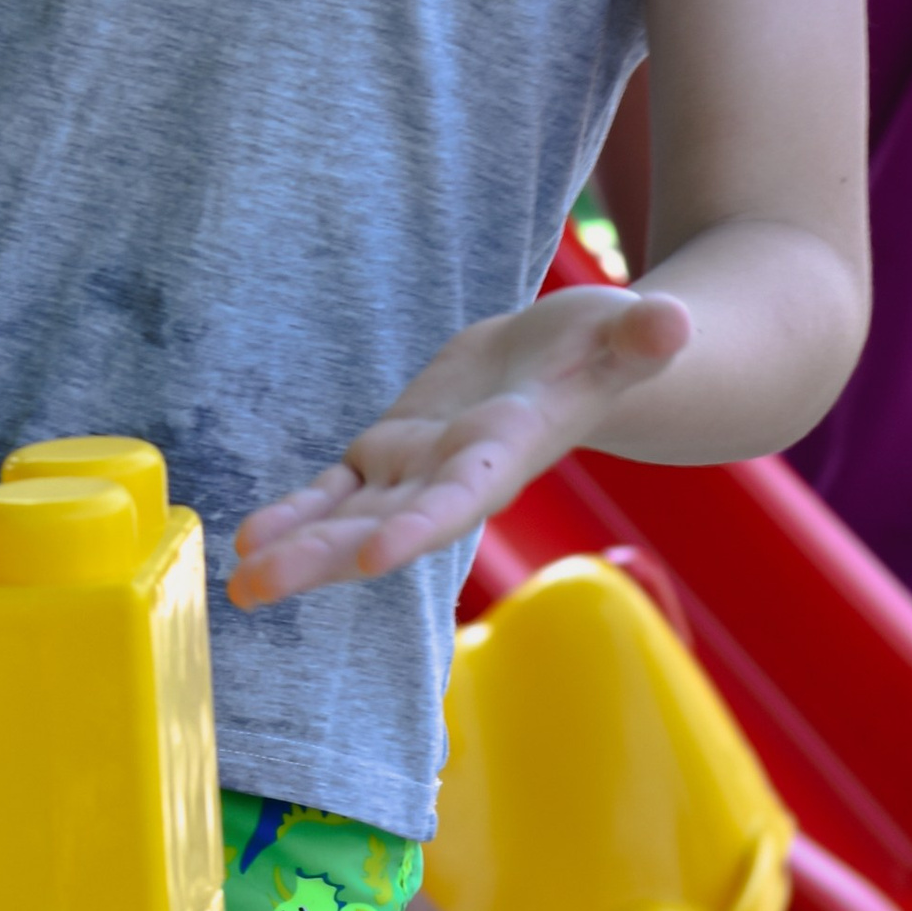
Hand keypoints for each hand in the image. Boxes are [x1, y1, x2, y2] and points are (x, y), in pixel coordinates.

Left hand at [229, 284, 693, 607]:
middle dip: (320, 556)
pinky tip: (250, 538)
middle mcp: (454, 476)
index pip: (458, 499)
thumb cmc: (607, 345)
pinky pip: (336, 488)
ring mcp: (417, 468)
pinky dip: (297, 512)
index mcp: (503, 454)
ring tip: (238, 585)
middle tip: (255, 589)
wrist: (570, 357)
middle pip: (381, 524)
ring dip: (295, 548)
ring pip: (347, 515)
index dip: (416, 527)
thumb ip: (645, 336)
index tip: (370, 558)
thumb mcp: (628, 333)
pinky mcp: (391, 448)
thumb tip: (673, 321)